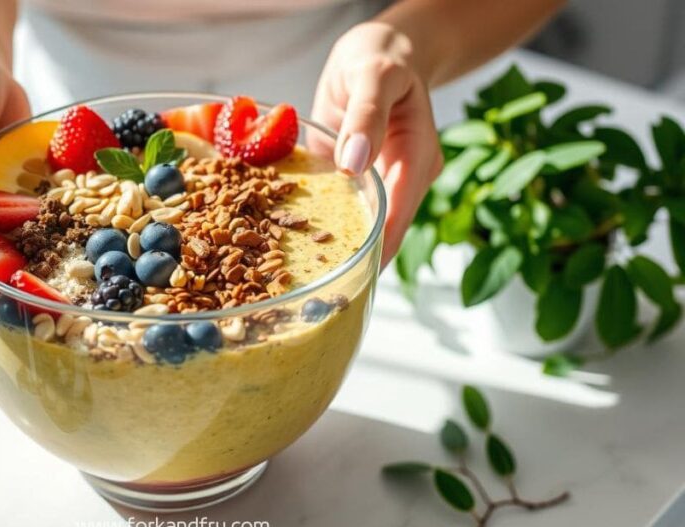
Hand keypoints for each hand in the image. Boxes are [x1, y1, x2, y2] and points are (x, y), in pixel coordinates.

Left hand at [311, 22, 442, 264]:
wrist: (376, 52)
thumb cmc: (381, 57)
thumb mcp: (374, 76)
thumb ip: (367, 117)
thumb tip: (355, 164)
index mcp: (417, 160)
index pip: (398, 216)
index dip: (377, 248)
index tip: (351, 276)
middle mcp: (401, 179)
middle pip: (384, 232)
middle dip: (356, 260)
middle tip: (320, 297)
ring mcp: (378, 183)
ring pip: (361, 225)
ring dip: (335, 250)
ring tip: (302, 285)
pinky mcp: (354, 181)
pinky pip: (339, 209)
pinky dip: (318, 226)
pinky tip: (287, 247)